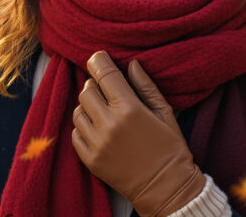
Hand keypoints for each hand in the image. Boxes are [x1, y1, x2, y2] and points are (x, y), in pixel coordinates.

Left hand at [72, 51, 206, 216]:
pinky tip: (99, 129)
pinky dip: (83, 128)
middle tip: (106, 90)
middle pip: (86, 90)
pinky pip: (75, 134)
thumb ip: (146, 86)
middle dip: (94, 85)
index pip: (104, 74)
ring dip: (88, 107)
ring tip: (103, 112)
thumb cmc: (170, 149)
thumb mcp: (165, 113)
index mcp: (129, 109)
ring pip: (78, 111)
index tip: (98, 57)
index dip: (98, 60)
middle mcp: (109, 124)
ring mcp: (97, 143)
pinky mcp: (90, 160)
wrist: (167, 188)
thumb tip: (132, 63)